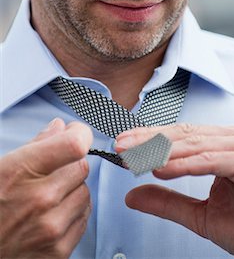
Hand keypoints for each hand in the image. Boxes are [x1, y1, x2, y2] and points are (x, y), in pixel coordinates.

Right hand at [0, 118, 92, 258]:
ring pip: (85, 192)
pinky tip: (51, 215)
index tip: (74, 133)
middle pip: (82, 166)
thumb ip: (36, 144)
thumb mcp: (2, 166)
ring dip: (72, 191)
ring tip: (48, 196)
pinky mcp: (58, 251)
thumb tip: (60, 127)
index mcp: (22, 171)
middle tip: (53, 171)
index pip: (74, 144)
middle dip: (71, 164)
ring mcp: (50, 227)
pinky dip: (72, 214)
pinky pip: (83, 218)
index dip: (79, 133)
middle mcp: (40, 199)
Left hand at [115, 124, 233, 258]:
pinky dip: (186, 163)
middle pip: (184, 134)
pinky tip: (162, 167)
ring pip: (196, 143)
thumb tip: (134, 195)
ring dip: (162, 150)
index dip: (150, 139)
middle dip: (149, 140)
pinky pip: (213, 159)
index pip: (181, 135)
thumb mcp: (201, 215)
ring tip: (135, 156)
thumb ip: (168, 201)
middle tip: (122, 146)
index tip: (123, 146)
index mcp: (226, 144)